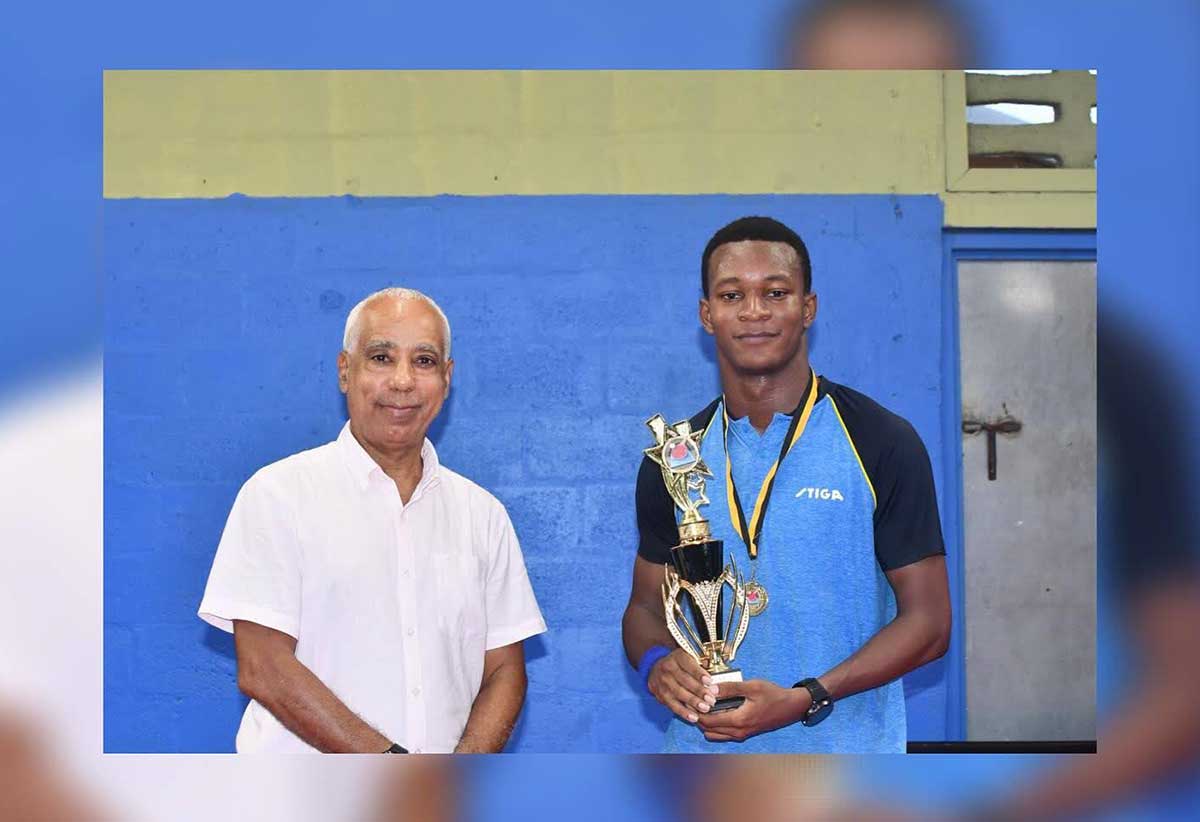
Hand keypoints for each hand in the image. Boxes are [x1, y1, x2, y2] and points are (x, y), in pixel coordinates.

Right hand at [647, 648, 718, 721]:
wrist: (656, 669)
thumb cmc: (679, 665)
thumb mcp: (689, 659)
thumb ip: (701, 669)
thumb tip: (714, 684)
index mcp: (678, 656)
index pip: (688, 664)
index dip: (699, 673)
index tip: (709, 681)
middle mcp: (668, 668)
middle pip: (685, 680)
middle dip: (699, 691)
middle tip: (711, 699)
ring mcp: (663, 682)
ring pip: (679, 693)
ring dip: (693, 702)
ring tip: (705, 708)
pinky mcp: (660, 694)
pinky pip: (673, 705)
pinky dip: (684, 712)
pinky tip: (694, 717)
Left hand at [695, 679, 809, 741]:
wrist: (791, 708)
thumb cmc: (773, 695)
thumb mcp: (752, 687)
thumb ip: (730, 688)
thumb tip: (710, 688)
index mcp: (738, 721)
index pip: (707, 721)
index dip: (696, 711)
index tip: (691, 698)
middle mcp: (738, 732)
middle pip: (708, 729)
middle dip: (698, 716)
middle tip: (693, 700)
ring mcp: (741, 735)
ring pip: (714, 734)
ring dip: (706, 722)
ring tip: (703, 705)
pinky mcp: (744, 734)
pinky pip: (723, 733)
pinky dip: (715, 725)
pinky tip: (715, 710)